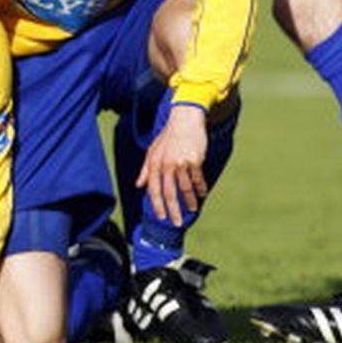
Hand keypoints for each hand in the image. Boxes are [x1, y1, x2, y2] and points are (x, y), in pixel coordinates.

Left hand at [136, 103, 208, 227]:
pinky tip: (202, 194)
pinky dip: (200, 188)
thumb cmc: (168, 136)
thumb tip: (138, 185)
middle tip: (177, 223)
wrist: (185, 119)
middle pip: (169, 193)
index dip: (157, 205)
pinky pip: (197, 179)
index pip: (154, 189)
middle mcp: (166, 164)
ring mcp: (181, 163)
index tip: (162, 217)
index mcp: (154, 163)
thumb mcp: (153, 150)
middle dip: (173, 210)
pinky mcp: (194, 160)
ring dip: (190, 201)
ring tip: (193, 209)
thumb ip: (146, 169)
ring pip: (185, 188)